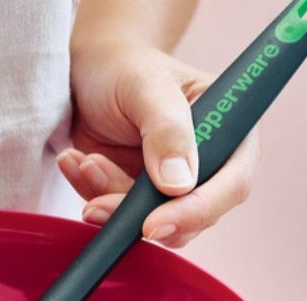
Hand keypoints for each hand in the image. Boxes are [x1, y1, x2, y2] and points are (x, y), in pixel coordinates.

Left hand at [60, 39, 260, 247]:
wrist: (92, 72)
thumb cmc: (128, 70)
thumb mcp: (147, 87)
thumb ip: (167, 131)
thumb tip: (179, 185)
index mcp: (230, 133)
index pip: (229, 185)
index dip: (195, 212)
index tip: (153, 225)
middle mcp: (207, 166)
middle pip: (188, 218)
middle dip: (137, 216)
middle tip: (96, 206)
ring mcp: (170, 186)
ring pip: (147, 222)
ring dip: (107, 199)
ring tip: (85, 161)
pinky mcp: (136, 198)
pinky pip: (115, 215)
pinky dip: (90, 193)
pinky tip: (76, 162)